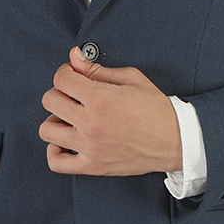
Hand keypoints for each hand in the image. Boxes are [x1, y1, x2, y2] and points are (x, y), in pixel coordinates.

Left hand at [40, 47, 181, 175]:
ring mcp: (89, 147)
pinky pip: (56, 162)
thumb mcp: (131, 78)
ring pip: (47, 130)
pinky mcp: (93, 166)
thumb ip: (97, 69)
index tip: (72, 75)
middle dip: (60, 92)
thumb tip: (74, 57)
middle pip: (50, 100)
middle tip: (73, 94)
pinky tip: (65, 141)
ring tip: (70, 118)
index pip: (61, 79)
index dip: (65, 72)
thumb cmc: (156, 108)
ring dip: (55, 120)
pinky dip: (55, 151)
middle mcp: (91, 122)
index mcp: (100, 98)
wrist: (177, 139)